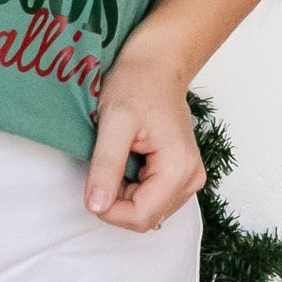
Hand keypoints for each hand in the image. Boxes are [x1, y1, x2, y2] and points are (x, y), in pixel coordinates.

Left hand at [82, 39, 206, 231]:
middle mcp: (190, 180)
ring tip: (116, 157)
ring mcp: (187, 179)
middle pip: (145, 217)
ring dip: (122, 195)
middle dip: (115, 201)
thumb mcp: (114, 121)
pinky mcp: (179, 175)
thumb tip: (96, 207)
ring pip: (146, 210)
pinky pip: (150, 198)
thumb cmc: (137, 84)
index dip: (109, 210)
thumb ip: (106, 165)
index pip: (141, 216)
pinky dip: (130, 188)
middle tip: (102, 164)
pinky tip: (126, 160)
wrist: (156, 65)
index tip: (90, 186)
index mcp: (179, 169)